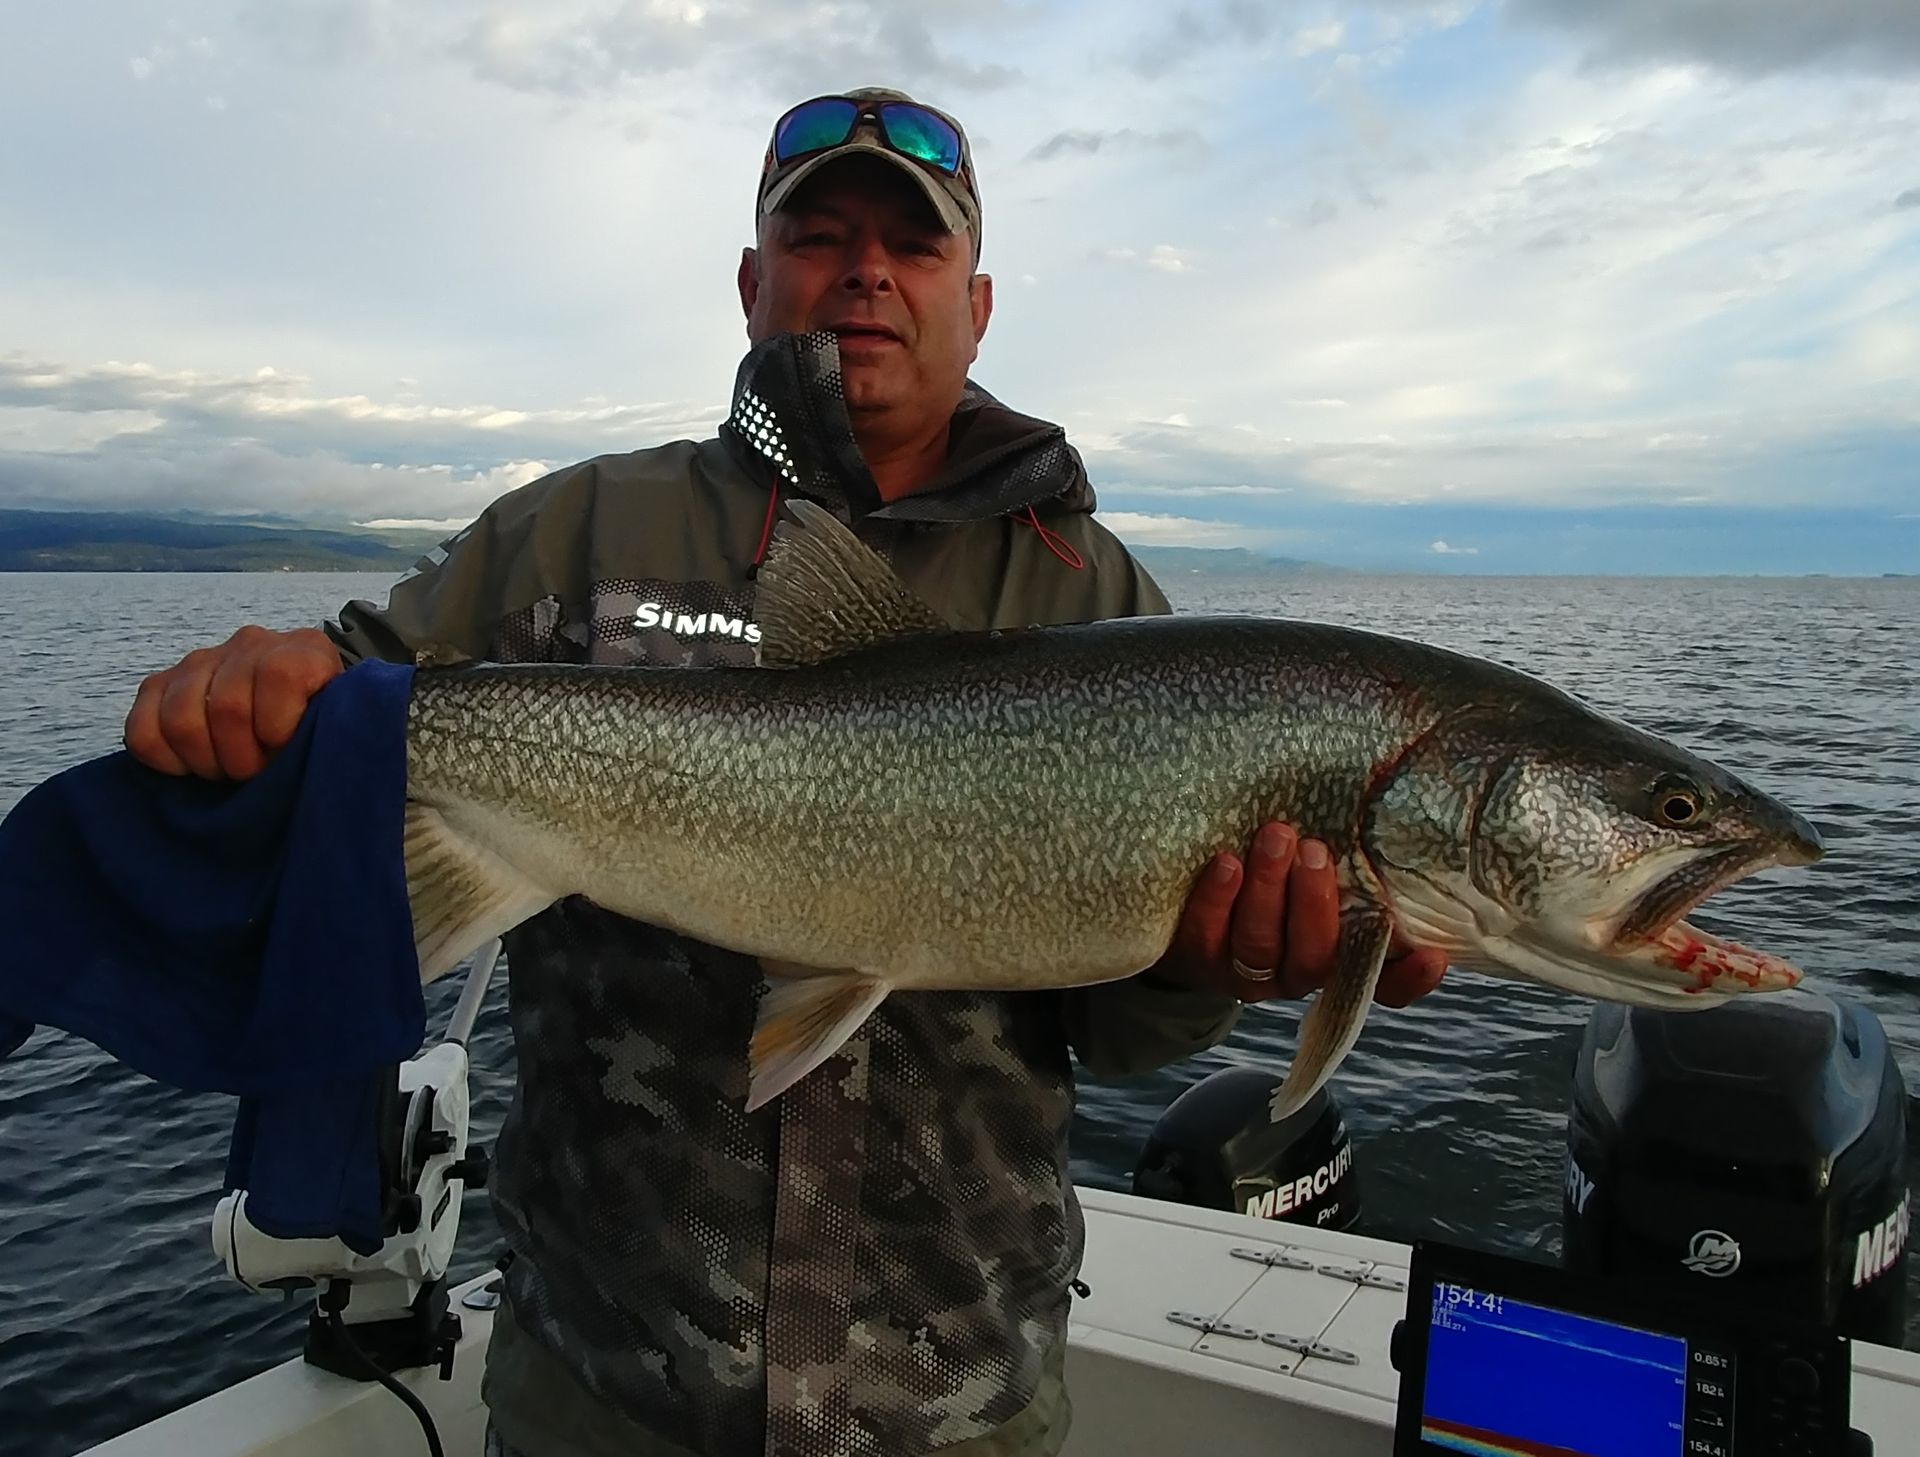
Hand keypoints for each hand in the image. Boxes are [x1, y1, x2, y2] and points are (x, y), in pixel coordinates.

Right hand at [123, 625, 342, 779]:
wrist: (294, 723)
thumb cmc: (321, 734)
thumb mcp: (341, 729)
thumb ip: (332, 731)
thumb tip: (308, 753)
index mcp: (304, 650)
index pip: (280, 675)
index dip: (279, 730)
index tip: (287, 752)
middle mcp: (251, 644)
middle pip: (227, 707)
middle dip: (241, 759)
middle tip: (255, 773)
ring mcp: (202, 660)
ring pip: (181, 718)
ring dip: (204, 762)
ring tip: (226, 771)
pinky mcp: (161, 683)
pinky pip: (142, 727)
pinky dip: (164, 759)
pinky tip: (190, 767)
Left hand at [1153, 822, 1447, 1006]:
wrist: (1189, 891)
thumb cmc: (1276, 859)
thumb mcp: (1316, 851)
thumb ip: (1353, 829)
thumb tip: (1392, 737)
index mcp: (1339, 952)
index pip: (1386, 981)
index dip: (1409, 977)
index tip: (1431, 955)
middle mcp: (1296, 970)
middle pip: (1314, 956)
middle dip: (1314, 903)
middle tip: (1315, 850)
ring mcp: (1246, 971)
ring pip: (1261, 945)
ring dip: (1268, 890)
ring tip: (1275, 837)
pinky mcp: (1198, 958)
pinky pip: (1206, 937)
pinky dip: (1217, 900)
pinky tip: (1226, 863)